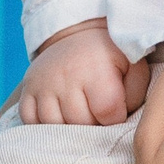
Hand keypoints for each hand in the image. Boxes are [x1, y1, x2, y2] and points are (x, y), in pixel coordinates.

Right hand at [22, 20, 147, 125]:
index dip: (115, 118)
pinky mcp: (27, 90)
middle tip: (98, 114)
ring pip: (54, 125)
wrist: (77, 35)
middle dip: (93, 125)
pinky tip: (59, 117)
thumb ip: (136, 94)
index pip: (108, 112)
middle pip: (80, 122)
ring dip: (69, 128)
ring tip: (80, 116)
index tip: (116, 111)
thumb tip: (123, 118)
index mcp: (95, 70)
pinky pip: (30, 120)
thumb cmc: (110, 56)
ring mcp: (43, 84)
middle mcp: (66, 77)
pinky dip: (44, 126)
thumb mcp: (134, 66)